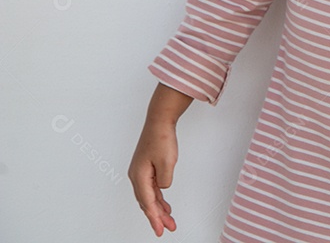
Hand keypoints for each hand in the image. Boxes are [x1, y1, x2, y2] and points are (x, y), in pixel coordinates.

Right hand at [128, 119, 178, 235]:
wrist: (159, 122)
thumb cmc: (161, 138)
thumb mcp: (168, 162)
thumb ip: (165, 179)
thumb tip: (163, 189)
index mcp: (139, 176)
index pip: (148, 203)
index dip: (155, 218)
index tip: (160, 230)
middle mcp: (137, 176)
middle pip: (147, 202)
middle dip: (157, 217)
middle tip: (168, 228)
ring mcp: (141, 173)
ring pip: (150, 197)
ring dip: (159, 209)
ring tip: (169, 221)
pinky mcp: (147, 169)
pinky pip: (152, 189)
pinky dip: (158, 199)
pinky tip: (165, 206)